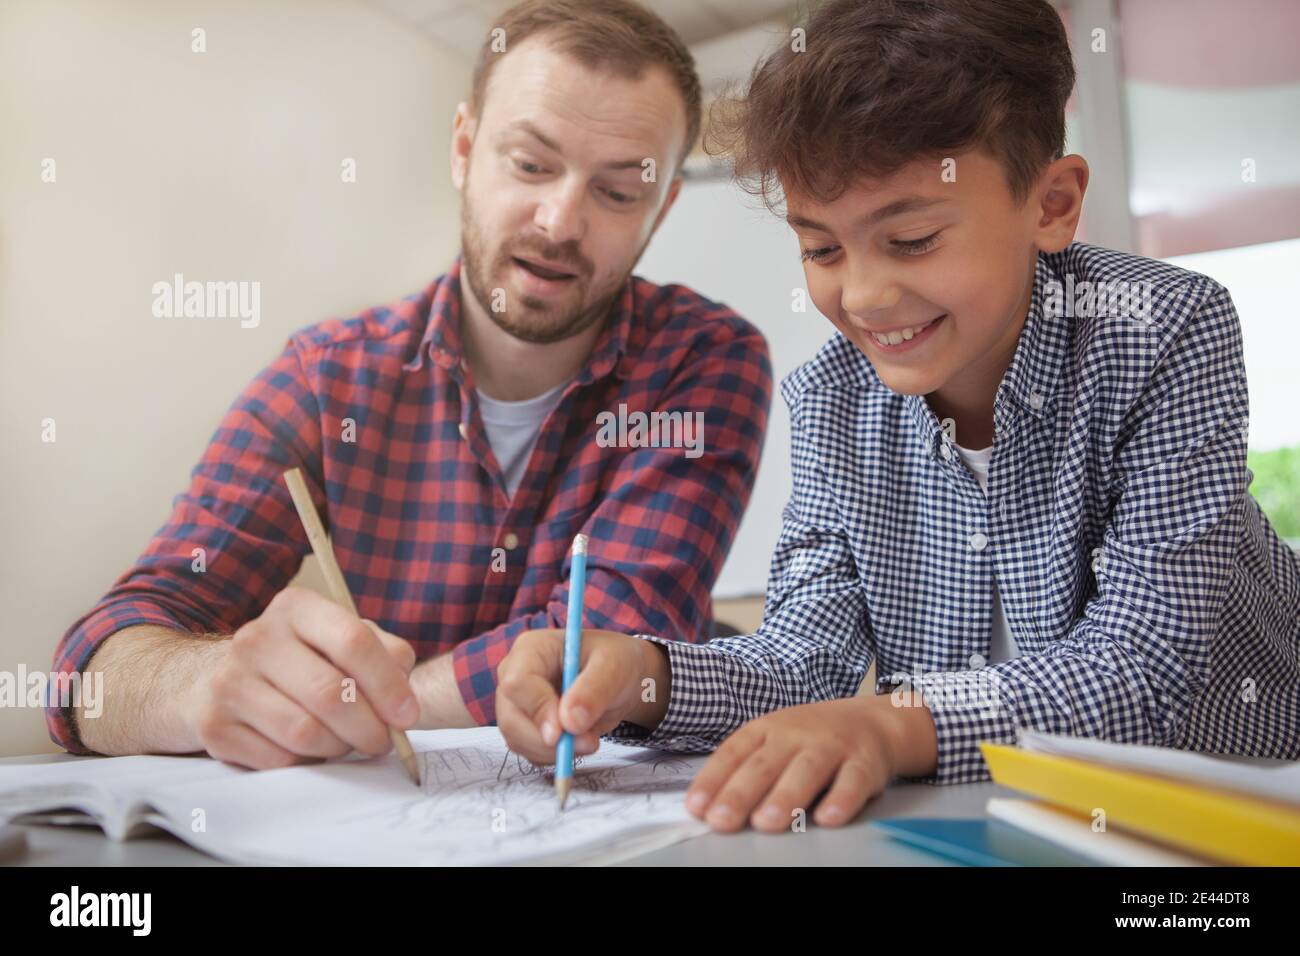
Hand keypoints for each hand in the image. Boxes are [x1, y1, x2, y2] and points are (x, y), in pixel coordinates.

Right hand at [189, 586, 417, 768]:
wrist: (213, 677)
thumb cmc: (298, 659)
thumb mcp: (339, 638)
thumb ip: (384, 654)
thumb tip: (404, 698)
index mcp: (296, 607)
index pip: (353, 641)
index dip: (388, 684)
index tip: (407, 714)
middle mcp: (256, 638)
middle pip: (331, 694)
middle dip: (369, 728)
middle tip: (382, 741)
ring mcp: (229, 682)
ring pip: (306, 733)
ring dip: (338, 747)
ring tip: (345, 742)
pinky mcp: (213, 726)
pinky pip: (279, 760)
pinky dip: (306, 762)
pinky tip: (309, 749)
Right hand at [496, 628, 670, 764]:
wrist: (617, 677)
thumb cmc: (614, 661)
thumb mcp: (614, 667)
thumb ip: (594, 690)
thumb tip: (571, 722)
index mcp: (531, 649)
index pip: (517, 683)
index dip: (538, 710)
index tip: (563, 732)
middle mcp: (514, 675)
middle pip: (511, 718)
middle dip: (548, 741)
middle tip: (588, 743)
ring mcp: (516, 703)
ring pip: (518, 740)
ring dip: (554, 751)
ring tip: (590, 738)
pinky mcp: (523, 726)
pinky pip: (529, 751)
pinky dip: (554, 756)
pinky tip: (578, 740)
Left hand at [685, 696, 919, 832]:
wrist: (871, 720)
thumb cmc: (810, 738)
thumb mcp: (774, 742)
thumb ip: (745, 770)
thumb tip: (707, 807)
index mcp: (766, 729)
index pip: (734, 753)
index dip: (713, 780)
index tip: (696, 807)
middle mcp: (796, 734)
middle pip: (765, 764)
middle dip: (741, 794)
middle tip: (722, 820)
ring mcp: (831, 746)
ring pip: (806, 770)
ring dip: (785, 797)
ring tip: (766, 822)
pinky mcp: (864, 762)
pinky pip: (853, 781)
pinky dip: (841, 799)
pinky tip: (827, 818)